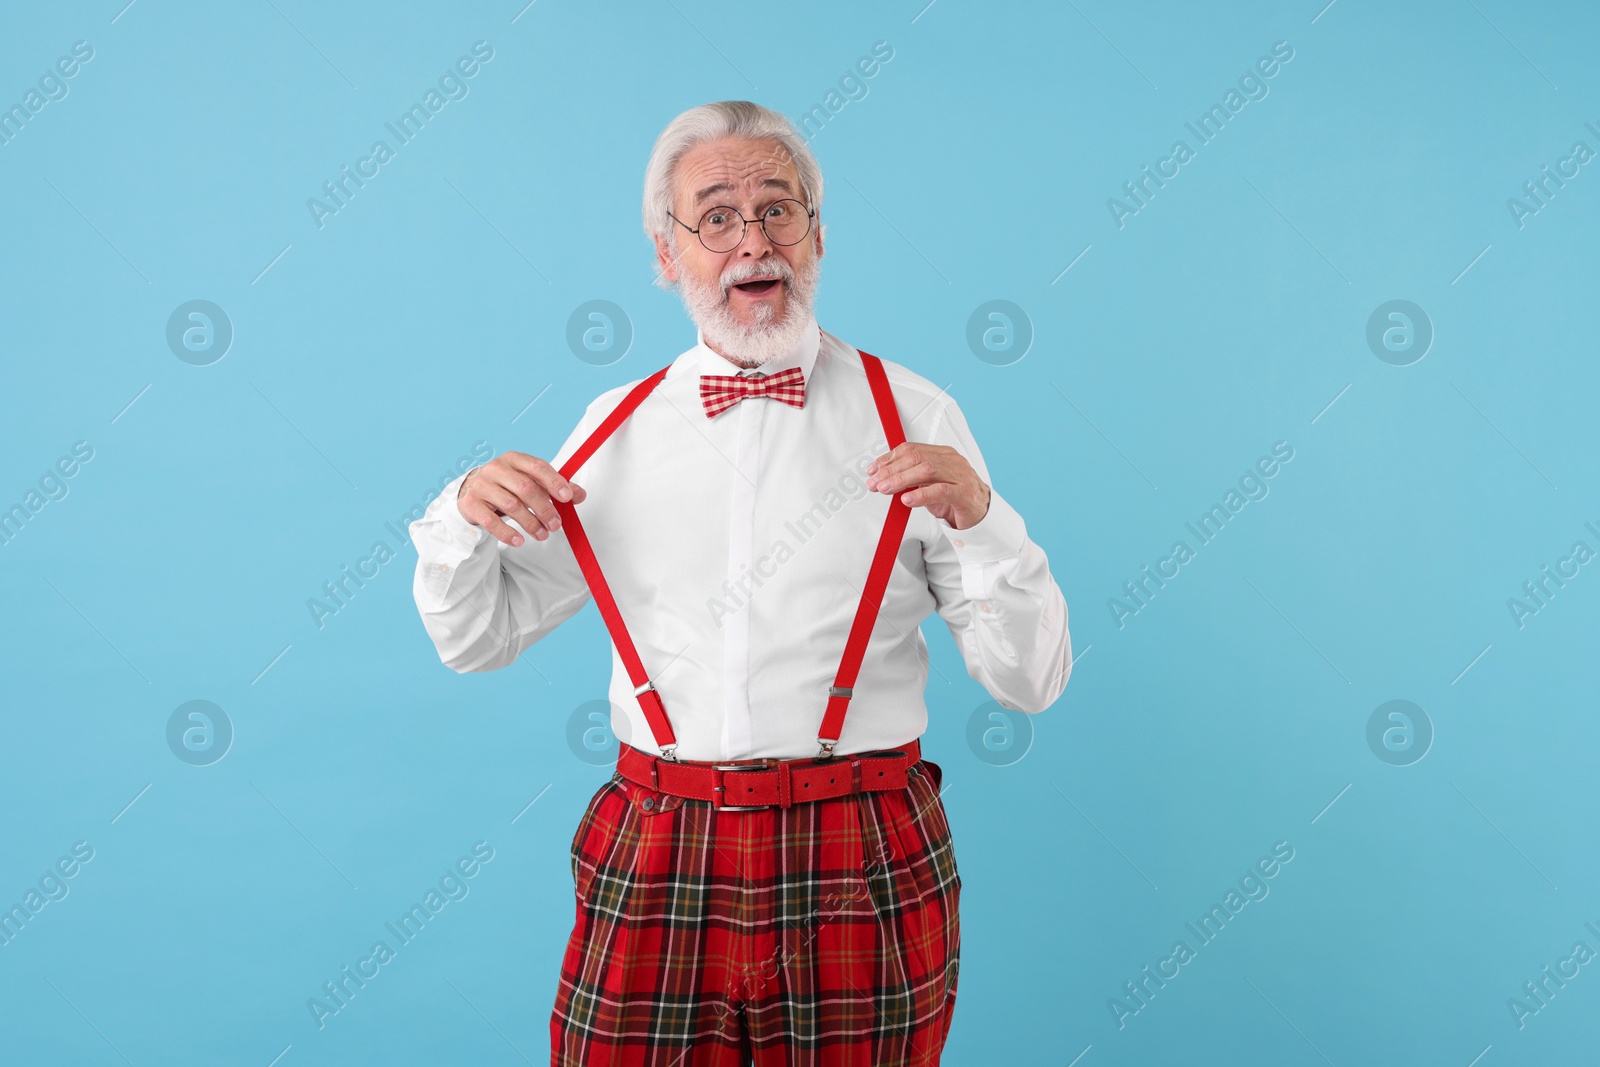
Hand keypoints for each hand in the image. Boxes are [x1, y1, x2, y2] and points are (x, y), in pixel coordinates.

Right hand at [456, 452, 586, 546]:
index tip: (568, 497)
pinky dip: (507, 533)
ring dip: (531, 523)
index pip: (537, 467)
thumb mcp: (530, 481)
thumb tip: (579, 495)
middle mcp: (496, 469)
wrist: (471, 489)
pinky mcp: (471, 503)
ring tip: (543, 535)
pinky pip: (491, 521)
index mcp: (514, 459)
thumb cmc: (507, 485)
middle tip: (556, 525)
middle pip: (526, 488)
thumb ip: (554, 486)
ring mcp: (482, 485)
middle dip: (544, 509)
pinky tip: (519, 540)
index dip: (554, 481)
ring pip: (511, 505)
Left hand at [865, 442, 990, 530]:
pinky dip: (921, 494)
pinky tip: (907, 499)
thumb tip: (884, 479)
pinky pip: (940, 491)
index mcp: (942, 454)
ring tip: (885, 489)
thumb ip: (911, 479)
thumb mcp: (929, 485)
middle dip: (891, 470)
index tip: (873, 469)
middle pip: (916, 458)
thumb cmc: (954, 497)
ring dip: (901, 479)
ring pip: (926, 470)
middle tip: (875, 482)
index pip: (911, 449)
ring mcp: (959, 475)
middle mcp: (951, 460)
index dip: (889, 458)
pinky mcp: (964, 494)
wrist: (981, 512)